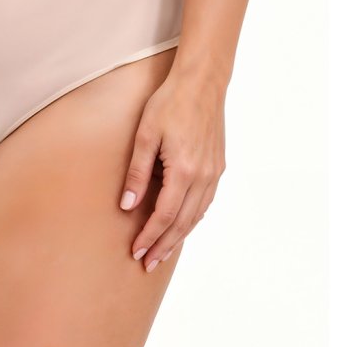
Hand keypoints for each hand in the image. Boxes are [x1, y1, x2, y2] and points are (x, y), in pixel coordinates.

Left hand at [119, 66, 226, 270]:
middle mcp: (203, 176)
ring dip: (179, 236)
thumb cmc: (169, 103)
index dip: (150, 236)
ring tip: (163, 251)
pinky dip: (192, 218)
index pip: (164, 215)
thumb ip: (137, 172)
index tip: (136, 251)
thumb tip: (127, 205)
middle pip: (182, 223)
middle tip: (147, 263)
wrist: (201, 83)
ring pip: (197, 215)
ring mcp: (214, 172)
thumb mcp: (145, 135)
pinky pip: (205, 201)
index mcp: (184, 170)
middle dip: (164, 245)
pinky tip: (182, 223)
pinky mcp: (218, 166)